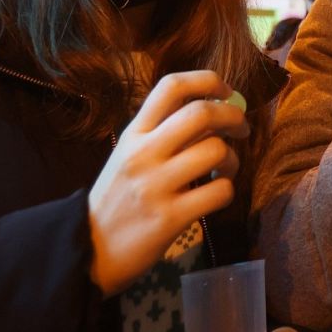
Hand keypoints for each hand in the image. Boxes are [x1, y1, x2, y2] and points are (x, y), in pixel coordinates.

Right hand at [88, 71, 249, 295]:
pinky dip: (228, 190)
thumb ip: (161, 131)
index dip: (207, 81)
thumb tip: (213, 107)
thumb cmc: (117, 198)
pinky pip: (220, 191)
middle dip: (233, 115)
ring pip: (216, 151)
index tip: (225, 91)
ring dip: (234, 158)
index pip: (171, 87)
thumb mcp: (128, 155)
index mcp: (133, 133)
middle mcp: (143, 154)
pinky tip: (217, 194)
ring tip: (227, 168)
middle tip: (242, 128)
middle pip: (201, 113)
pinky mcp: (170, 217)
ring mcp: (156, 186)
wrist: (90, 250)